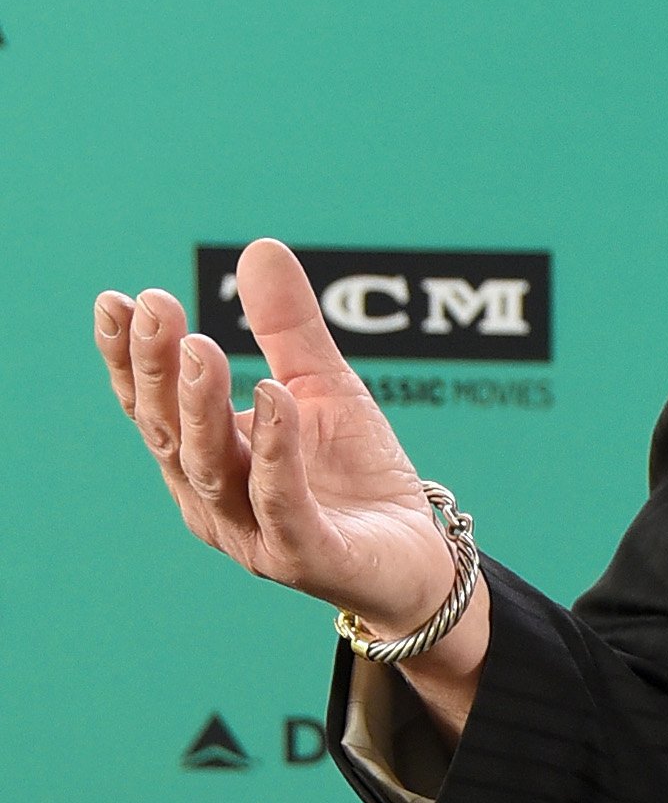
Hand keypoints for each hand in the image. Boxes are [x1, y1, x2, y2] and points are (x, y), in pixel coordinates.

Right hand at [95, 241, 466, 647]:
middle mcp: (215, 498)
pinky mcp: (306, 555)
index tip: (119, 300)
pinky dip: (275, 451)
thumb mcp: (323, 386)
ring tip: (204, 348)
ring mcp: (255, 532)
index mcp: (208, 457)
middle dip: (159, 370)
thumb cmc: (356, 475)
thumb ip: (288, 327)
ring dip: (204, 406)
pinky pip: (282, 503)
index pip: (155, 405)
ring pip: (214, 468)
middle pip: (172, 432)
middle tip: (155, 308)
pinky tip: (274, 399)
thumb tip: (260, 247)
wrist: (414, 555)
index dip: (131, 358)